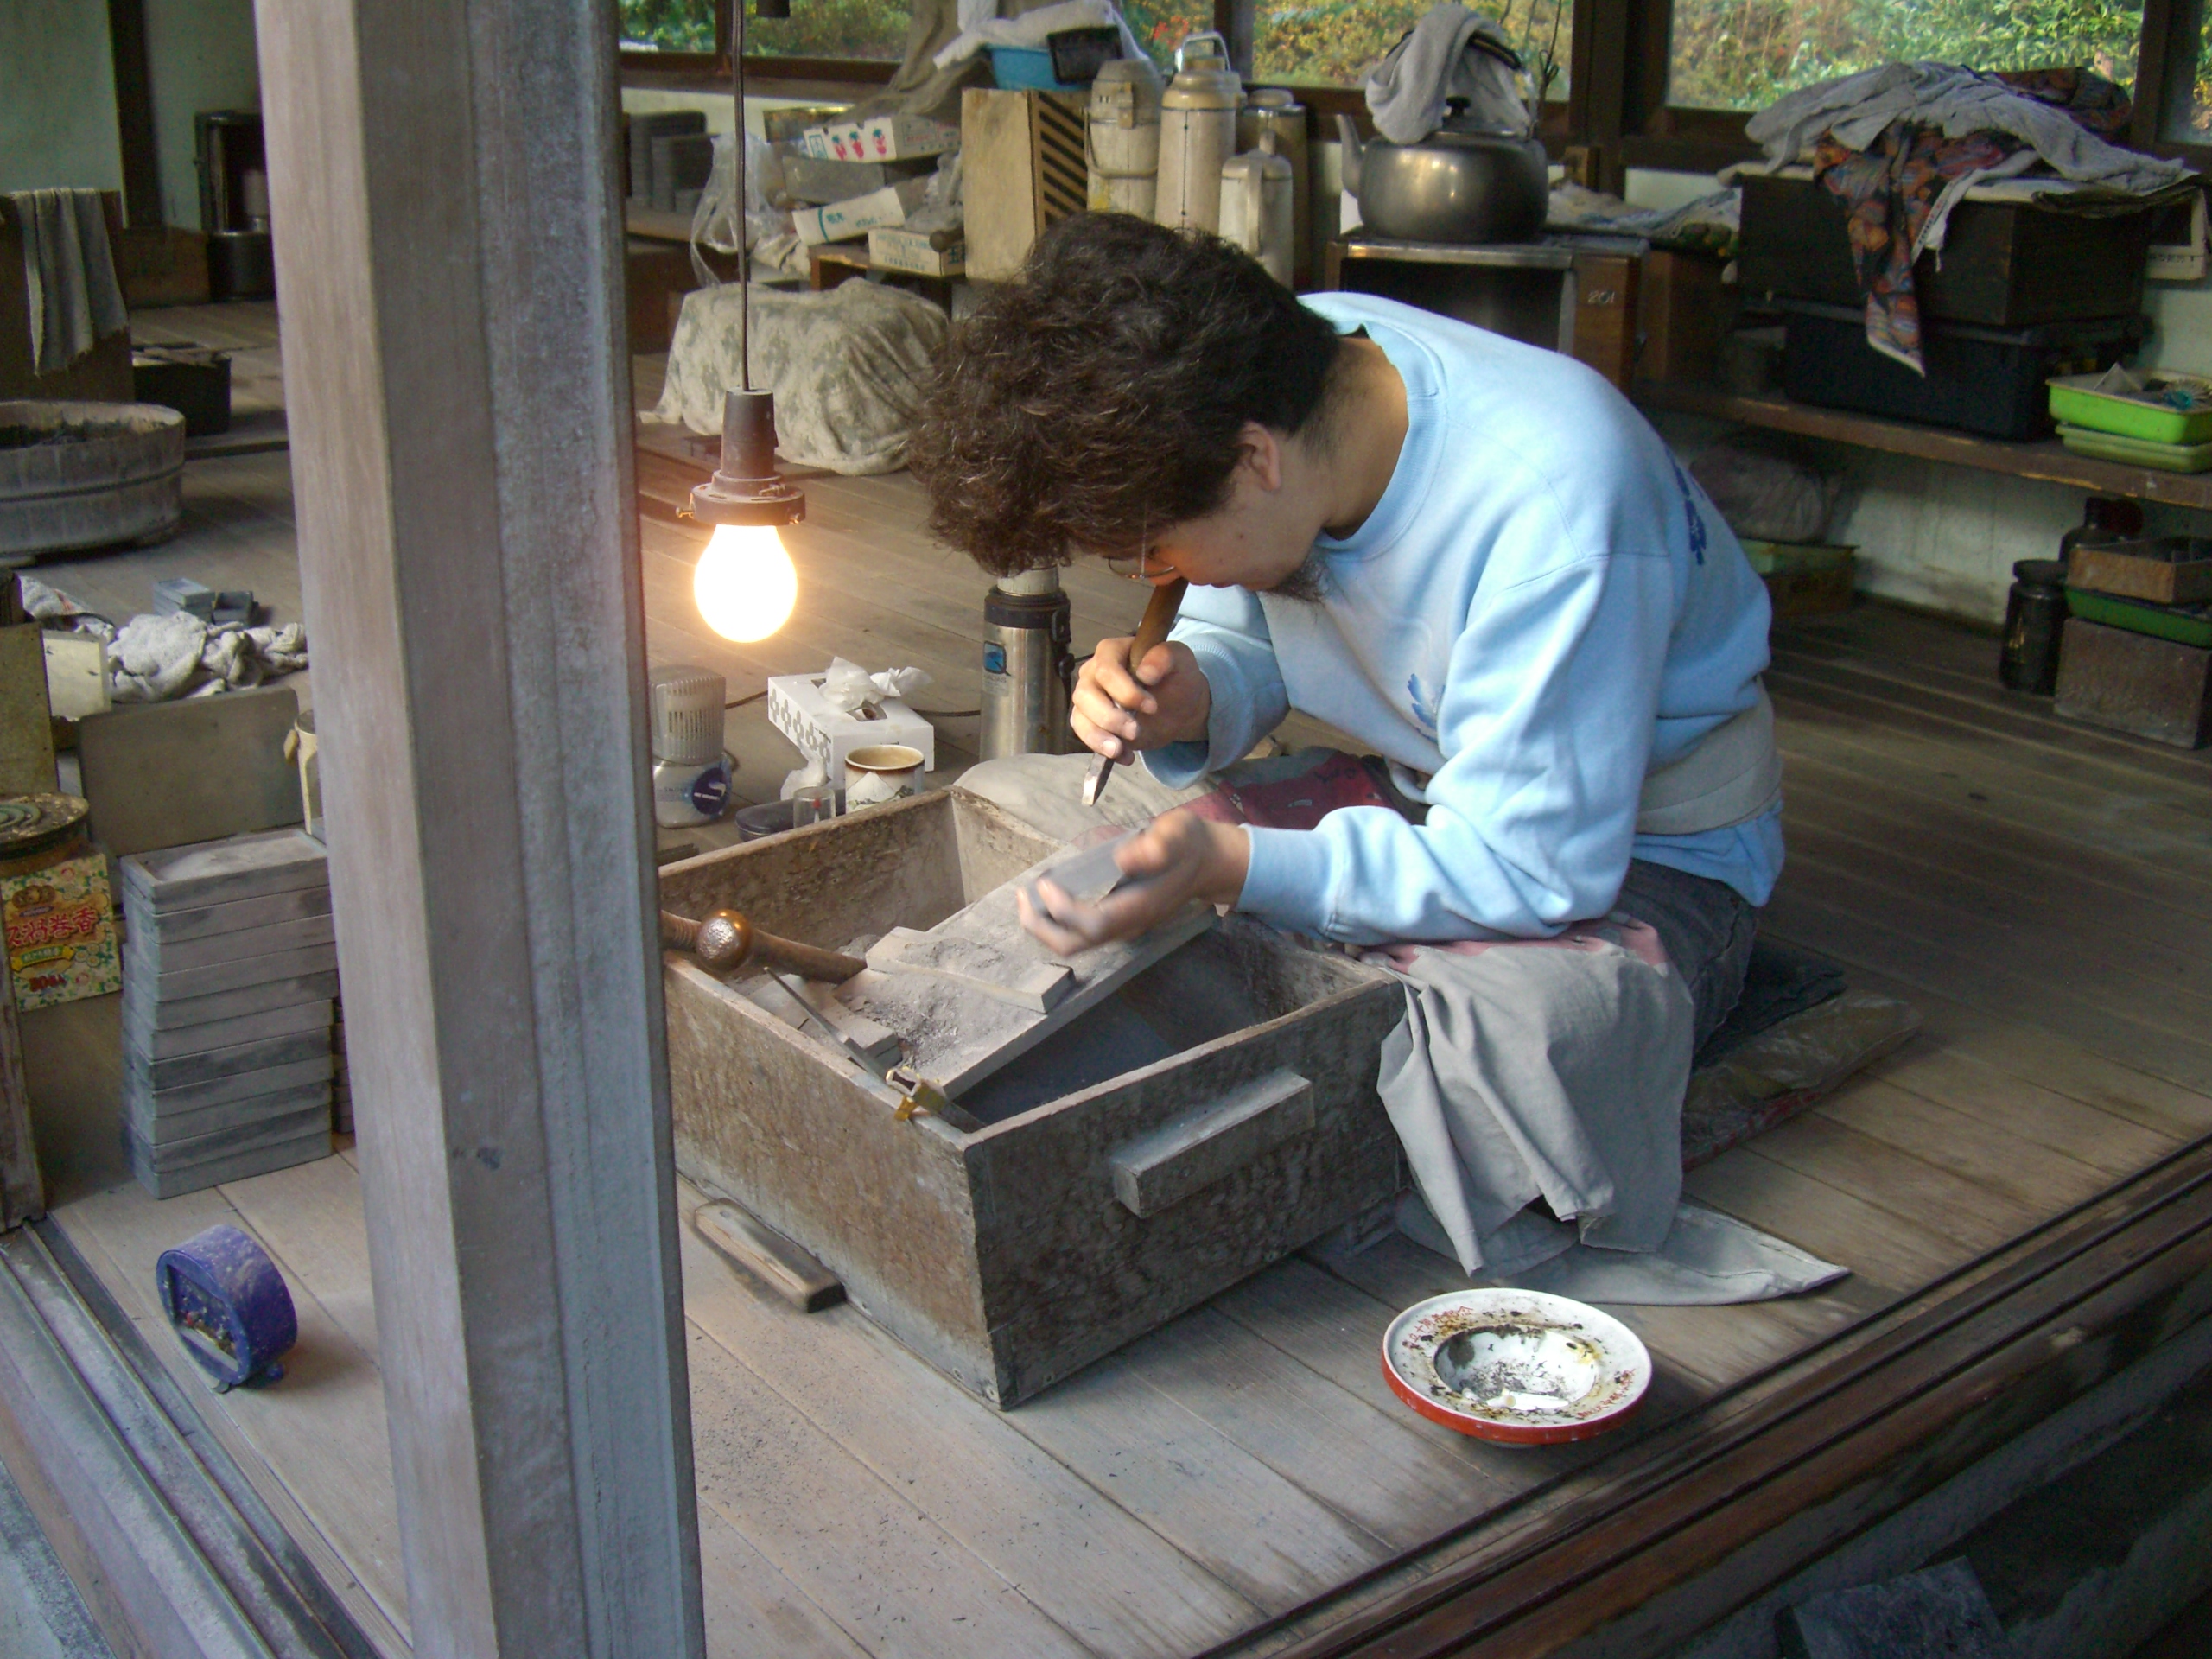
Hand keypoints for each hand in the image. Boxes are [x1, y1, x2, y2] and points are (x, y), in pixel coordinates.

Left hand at [1017, 809, 1248, 952]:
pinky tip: (1047, 896)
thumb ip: (1155, 847)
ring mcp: (1124, 926)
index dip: (1063, 911)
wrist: (1211, 862)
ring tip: (1027, 896)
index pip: (1092, 924)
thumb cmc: (1190, 845)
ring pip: (1076, 942)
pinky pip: (1080, 932)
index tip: (1045, 884)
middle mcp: (1128, 925)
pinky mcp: (1119, 920)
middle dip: (1041, 927)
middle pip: (1076, 944)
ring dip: (1045, 925)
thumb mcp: (1177, 834)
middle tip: (1021, 897)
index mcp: (1140, 908)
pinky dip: (1057, 920)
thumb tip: (1123, 859)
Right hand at [1072, 637, 1209, 762]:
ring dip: (1099, 737)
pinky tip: (1124, 756)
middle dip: (1110, 717)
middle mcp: (1093, 672)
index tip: (1151, 707)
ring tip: (1121, 750)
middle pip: (1085, 694)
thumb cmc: (1175, 677)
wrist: (1177, 706)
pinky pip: (1084, 735)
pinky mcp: (1090, 721)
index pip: (1106, 669)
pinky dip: (1101, 749)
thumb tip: (1145, 672)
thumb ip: (1165, 657)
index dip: (1125, 691)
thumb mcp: (1181, 660)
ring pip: (1079, 717)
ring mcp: (1088, 698)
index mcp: (1112, 651)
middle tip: (1135, 731)